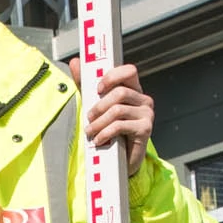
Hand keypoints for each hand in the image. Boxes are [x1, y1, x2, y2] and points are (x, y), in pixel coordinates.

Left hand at [81, 62, 153, 178]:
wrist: (118, 161)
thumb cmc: (108, 130)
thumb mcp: (94, 104)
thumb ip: (85, 84)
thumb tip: (75, 62)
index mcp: (133, 90)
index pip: (129, 71)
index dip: (112, 77)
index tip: (97, 89)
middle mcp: (143, 100)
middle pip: (120, 92)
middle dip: (99, 106)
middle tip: (89, 117)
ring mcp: (146, 114)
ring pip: (118, 110)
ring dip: (99, 122)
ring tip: (91, 132)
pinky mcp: (145, 129)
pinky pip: (121, 125)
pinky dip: (105, 133)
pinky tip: (99, 140)